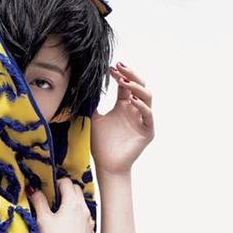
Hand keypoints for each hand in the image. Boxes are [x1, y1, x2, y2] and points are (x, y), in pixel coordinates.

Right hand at [27, 176, 94, 232]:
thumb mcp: (43, 220)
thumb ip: (38, 202)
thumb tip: (33, 189)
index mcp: (72, 202)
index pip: (67, 182)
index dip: (57, 183)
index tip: (50, 190)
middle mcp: (84, 209)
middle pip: (77, 190)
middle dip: (66, 190)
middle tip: (55, 198)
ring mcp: (89, 221)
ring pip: (83, 204)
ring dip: (73, 203)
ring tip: (61, 213)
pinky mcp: (90, 232)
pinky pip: (86, 218)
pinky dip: (78, 217)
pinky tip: (69, 227)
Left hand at [90, 61, 154, 176]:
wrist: (106, 164)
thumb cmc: (100, 144)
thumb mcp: (93, 119)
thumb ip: (92, 104)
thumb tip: (84, 88)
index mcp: (123, 106)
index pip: (126, 85)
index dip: (120, 75)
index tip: (110, 68)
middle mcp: (134, 110)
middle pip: (139, 86)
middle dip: (131, 75)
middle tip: (120, 67)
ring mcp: (142, 120)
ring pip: (147, 97)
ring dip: (136, 87)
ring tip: (124, 82)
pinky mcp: (147, 132)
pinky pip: (148, 116)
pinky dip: (142, 107)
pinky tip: (131, 100)